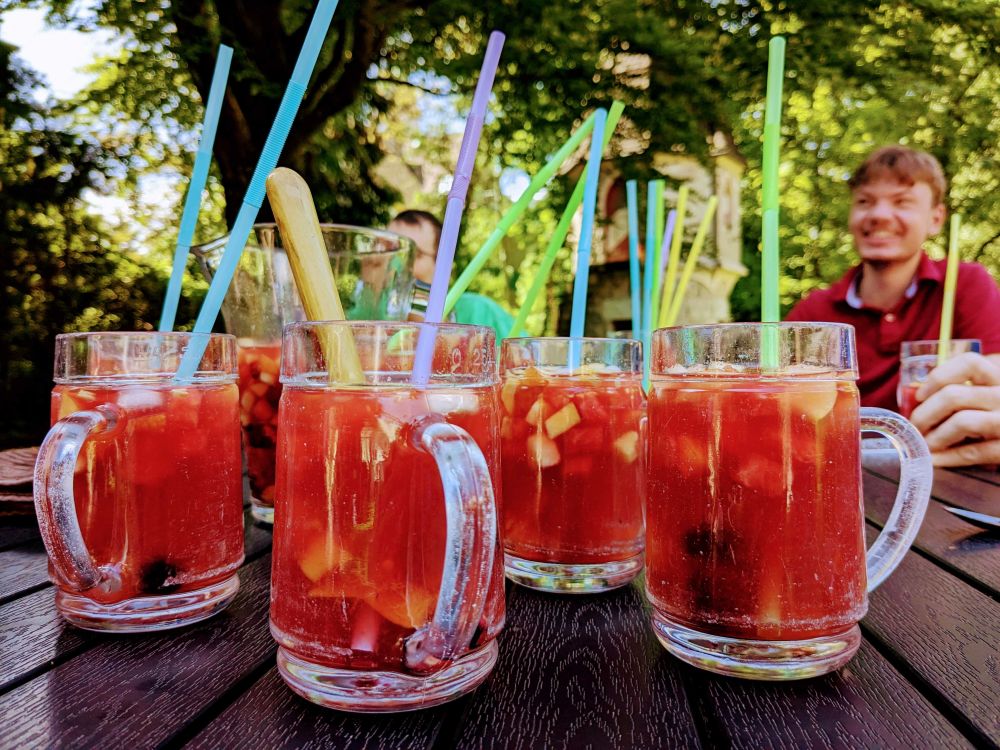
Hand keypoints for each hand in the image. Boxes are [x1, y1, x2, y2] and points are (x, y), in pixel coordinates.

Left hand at [909, 352, 999, 466]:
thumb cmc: (996, 415)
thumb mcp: (988, 394)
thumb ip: (966, 388)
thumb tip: (918, 397)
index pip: (970, 363)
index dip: (938, 377)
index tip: (919, 395)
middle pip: (954, 395)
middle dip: (924, 413)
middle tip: (914, 427)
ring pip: (962, 422)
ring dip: (935, 436)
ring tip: (924, 444)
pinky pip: (973, 452)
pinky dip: (948, 457)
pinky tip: (933, 460)